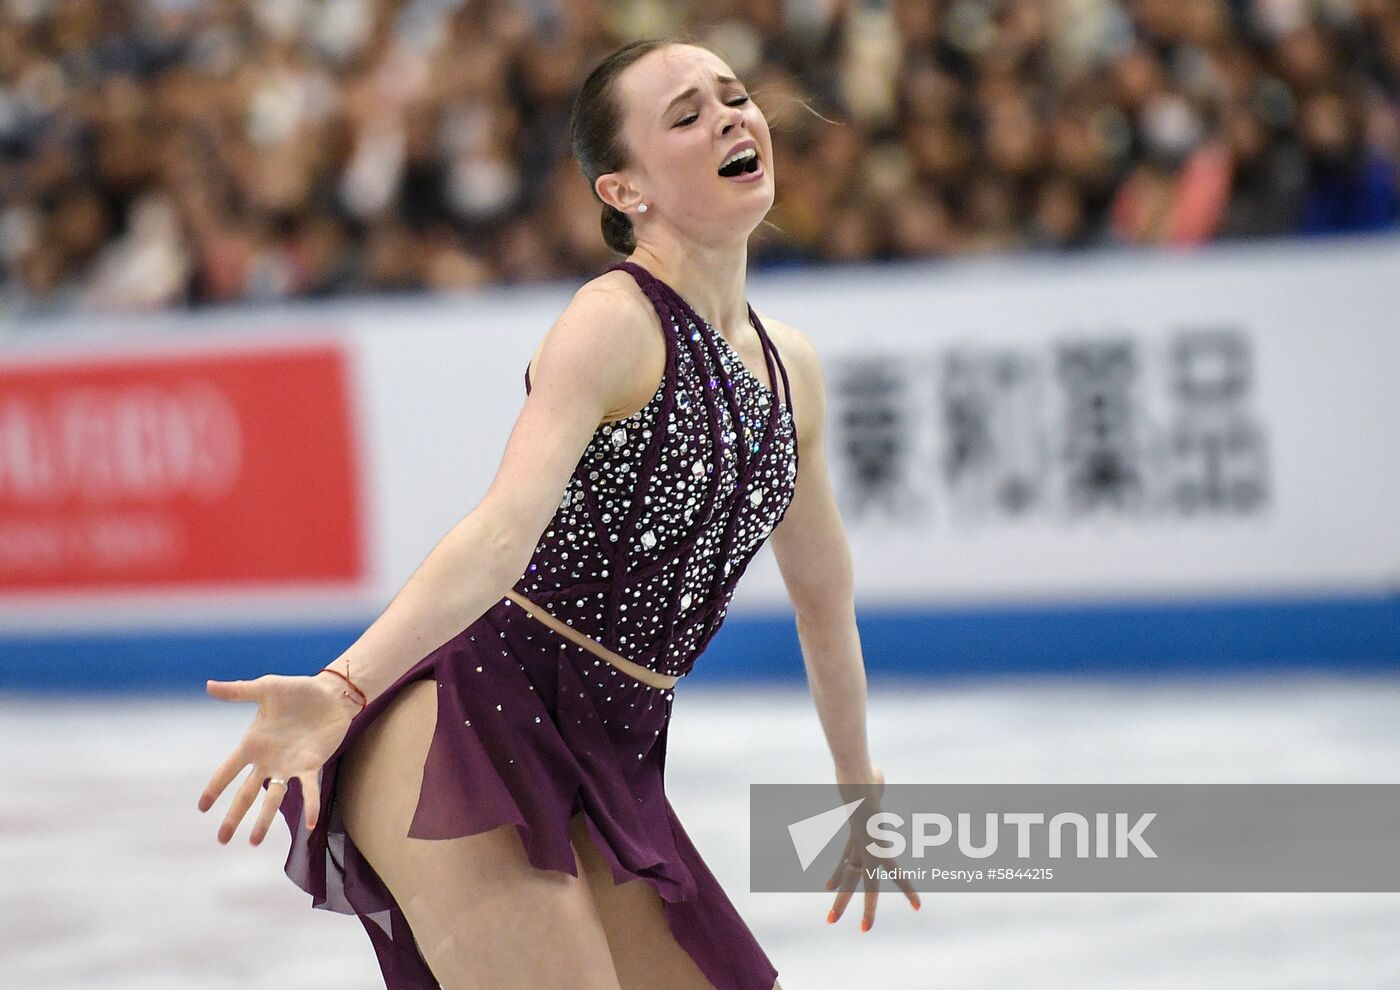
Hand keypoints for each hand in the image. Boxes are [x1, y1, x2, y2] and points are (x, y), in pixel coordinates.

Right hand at [197, 672, 359, 845]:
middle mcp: (268, 761)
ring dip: (264, 820)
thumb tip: (209, 685)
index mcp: (253, 744)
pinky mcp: (311, 765)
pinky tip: (309, 825)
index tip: (202, 808)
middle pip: (246, 793)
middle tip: (222, 839)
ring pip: (273, 799)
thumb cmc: (296, 690)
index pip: (228, 770)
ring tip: (253, 842)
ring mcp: (289, 766)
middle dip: (233, 816)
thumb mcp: (266, 688)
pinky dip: (310, 807)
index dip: (215, 788)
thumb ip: (239, 691)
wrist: (329, 693)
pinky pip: (309, 790)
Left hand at [824, 764, 921, 930]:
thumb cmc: (865, 773)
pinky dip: (908, 889)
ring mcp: (866, 850)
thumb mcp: (870, 780)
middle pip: (849, 876)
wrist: (857, 780)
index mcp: (854, 833)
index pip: (843, 859)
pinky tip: (917, 905)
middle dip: (841, 899)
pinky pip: (896, 874)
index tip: (827, 887)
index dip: (837, 874)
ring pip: (867, 884)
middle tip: (829, 920)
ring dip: (868, 908)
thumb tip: (875, 772)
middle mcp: (857, 845)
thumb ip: (873, 780)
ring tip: (865, 929)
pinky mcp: (879, 850)